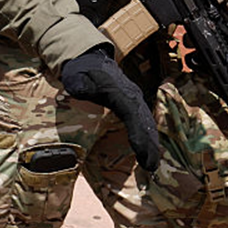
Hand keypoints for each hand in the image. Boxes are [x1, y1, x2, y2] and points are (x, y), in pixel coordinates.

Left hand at [60, 47, 160, 170]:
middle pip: (145, 122)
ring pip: (147, 124)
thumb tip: (79, 89)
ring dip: (151, 144)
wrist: (90, 61)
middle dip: (149, 144)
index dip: (138, 131)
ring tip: (151, 166)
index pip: (132, 113)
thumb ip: (79, 83)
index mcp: (120, 91)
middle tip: (150, 166)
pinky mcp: (133, 107)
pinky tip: (148, 155)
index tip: (140, 148)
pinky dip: (147, 139)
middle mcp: (132, 97)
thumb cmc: (82, 71)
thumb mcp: (76, 75)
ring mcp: (135, 102)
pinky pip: (144, 124)